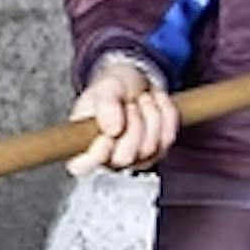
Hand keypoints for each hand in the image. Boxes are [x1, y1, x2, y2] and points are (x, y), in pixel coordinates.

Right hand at [69, 57, 177, 174]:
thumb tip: (112, 129)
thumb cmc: (113, 88)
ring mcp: (134, 159)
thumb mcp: (105, 88)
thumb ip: (105, 106)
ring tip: (141, 101)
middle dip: (132, 124)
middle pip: (124, 158)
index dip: (96, 154)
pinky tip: (154, 104)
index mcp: (83, 144)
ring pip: (149, 148)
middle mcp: (107, 158)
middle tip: (130, 105)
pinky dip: (165, 114)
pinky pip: (167, 138)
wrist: (135, 83)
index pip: (81, 166)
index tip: (107, 134)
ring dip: (150, 115)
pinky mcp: (157, 153)